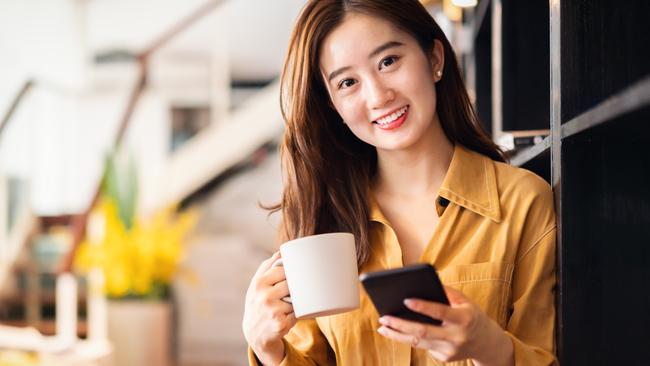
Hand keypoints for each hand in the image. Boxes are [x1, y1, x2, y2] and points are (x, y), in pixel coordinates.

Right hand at [242, 252, 295, 364]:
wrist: (254, 333)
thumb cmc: (258, 303)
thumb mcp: (257, 285)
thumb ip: (267, 267)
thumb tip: (282, 251)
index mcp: (259, 283)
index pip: (283, 270)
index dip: (291, 273)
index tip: (293, 274)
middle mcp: (264, 296)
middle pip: (291, 284)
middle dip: (294, 288)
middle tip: (290, 293)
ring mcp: (273, 311)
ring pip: (296, 299)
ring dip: (296, 302)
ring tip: (286, 306)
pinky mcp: (281, 324)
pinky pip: (298, 313)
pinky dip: (296, 314)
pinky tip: (287, 316)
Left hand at [376, 286, 513, 365]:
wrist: (486, 343)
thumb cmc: (471, 315)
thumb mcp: (464, 300)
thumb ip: (445, 292)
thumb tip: (420, 284)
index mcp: (464, 319)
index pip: (440, 312)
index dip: (423, 307)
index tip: (405, 300)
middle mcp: (457, 336)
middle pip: (423, 332)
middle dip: (400, 325)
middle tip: (384, 318)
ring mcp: (450, 350)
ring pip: (418, 343)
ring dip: (397, 335)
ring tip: (382, 327)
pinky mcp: (444, 358)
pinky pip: (424, 346)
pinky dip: (412, 338)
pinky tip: (400, 332)